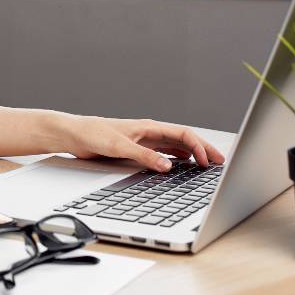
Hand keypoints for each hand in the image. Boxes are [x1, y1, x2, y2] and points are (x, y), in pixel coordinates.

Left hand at [60, 116, 225, 171]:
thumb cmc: (93, 134)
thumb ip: (144, 156)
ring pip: (176, 147)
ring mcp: (145, 141)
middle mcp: (150, 133)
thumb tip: (167, 166)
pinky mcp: (137, 149)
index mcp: (149, 127)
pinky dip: (177, 159)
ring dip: (192, 155)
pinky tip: (182, 166)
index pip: (183, 135)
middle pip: (184, 140)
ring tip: (206, 166)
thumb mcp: (119, 146)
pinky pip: (164, 153)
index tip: (208, 161)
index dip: (199, 147)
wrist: (74, 134)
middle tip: (220, 162)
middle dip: (203, 150)